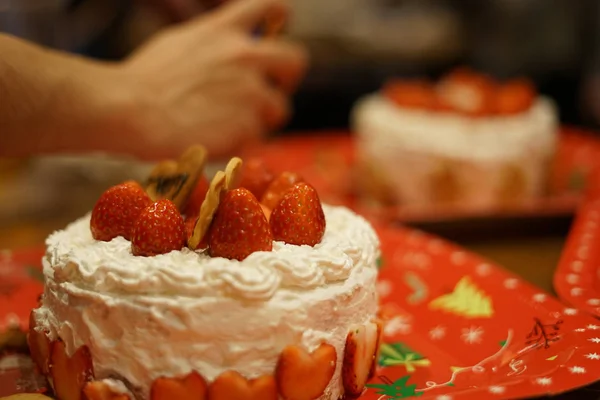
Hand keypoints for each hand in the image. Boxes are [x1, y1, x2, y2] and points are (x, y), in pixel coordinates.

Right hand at [122, 0, 305, 158]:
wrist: (131, 110)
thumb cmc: (143, 80)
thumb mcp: (180, 43)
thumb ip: (212, 44)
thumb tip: (225, 50)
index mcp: (224, 31)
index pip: (270, 6)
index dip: (281, 16)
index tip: (280, 28)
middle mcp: (244, 57)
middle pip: (296, 60)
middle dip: (286, 78)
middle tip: (270, 92)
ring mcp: (250, 92)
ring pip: (279, 108)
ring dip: (263, 118)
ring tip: (233, 127)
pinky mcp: (248, 126)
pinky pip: (258, 138)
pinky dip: (242, 143)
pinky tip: (218, 142)